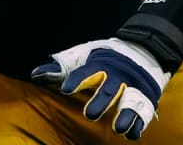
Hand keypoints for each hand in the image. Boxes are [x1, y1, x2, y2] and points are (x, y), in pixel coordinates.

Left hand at [31, 37, 170, 139]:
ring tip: (118, 128)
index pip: (88, 71)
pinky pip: (144, 113)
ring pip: (131, 102)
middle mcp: (118, 76)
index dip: (77, 79)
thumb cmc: (105, 58)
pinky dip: (139, 124)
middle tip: (90, 115)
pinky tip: (131, 134)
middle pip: (109, 89)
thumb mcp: (84, 56)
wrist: (143, 49)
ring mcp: (134, 88)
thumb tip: (36, 74)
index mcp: (101, 64)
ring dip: (126, 115)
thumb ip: (62, 66)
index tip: (66, 89)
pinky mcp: (146, 99)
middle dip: (101, 101)